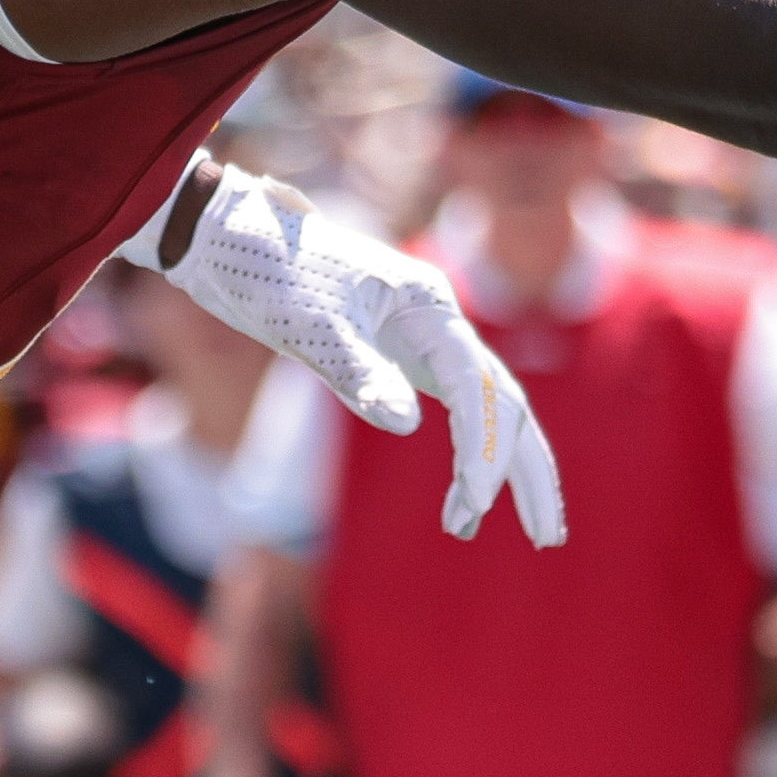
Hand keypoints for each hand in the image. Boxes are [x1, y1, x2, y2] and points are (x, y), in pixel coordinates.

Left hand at [156, 161, 561, 543]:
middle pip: (506, 403)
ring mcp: (425, 339)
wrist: (231, 239)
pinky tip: (459, 502)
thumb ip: (358, 372)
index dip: (483, 449)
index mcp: (427, 306)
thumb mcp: (308, 326)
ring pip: (488, 411)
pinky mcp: (404, 355)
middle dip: (527, 471)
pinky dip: (468, 457)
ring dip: (502, 471)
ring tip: (476, 531)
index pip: (477, 388)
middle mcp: (438, 322)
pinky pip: (457, 411)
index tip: (472, 502)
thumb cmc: (268, 272)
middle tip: (546, 537)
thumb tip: (407, 425)